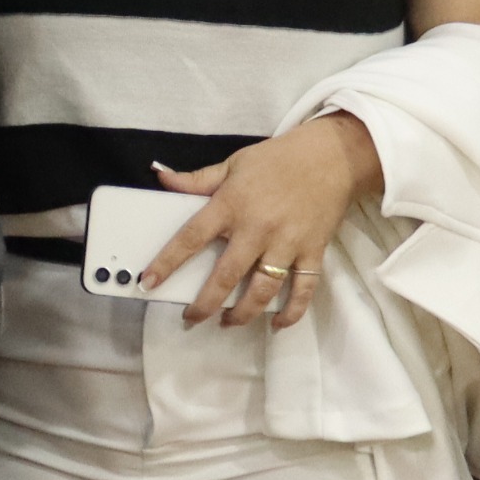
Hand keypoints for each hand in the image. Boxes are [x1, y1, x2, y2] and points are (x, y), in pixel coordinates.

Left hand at [143, 114, 376, 329]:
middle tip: (192, 318)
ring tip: (228, 322)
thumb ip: (197, 179)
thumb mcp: (233, 163)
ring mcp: (287, 243)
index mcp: (231, 205)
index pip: (191, 238)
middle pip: (226, 276)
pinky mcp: (312, 252)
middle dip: (205, 304)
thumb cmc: (277, 159)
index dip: (167, 263)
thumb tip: (161, 178)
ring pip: (263, 289)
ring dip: (243, 313)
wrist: (331, 156)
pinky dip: (291, 311)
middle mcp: (257, 229)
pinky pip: (303, 289)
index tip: (148, 284)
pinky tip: (277, 323)